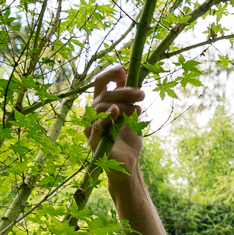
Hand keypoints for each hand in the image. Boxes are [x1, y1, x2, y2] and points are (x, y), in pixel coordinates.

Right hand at [86, 64, 144, 179]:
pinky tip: (115, 110)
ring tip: (137, 111)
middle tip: (142, 94)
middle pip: (104, 94)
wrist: (129, 164)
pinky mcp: (93, 140)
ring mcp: (91, 125)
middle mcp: (93, 113)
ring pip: (101, 107)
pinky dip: (106, 117)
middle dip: (124, 91)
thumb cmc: (129, 139)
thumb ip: (131, 98)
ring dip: (123, 105)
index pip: (101, 83)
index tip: (125, 70)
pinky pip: (96, 125)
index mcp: (101, 104)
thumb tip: (131, 77)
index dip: (111, 74)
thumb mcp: (133, 114)